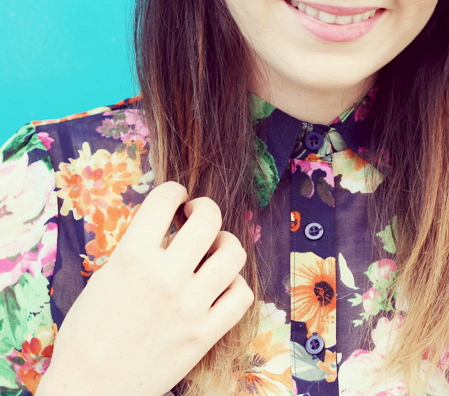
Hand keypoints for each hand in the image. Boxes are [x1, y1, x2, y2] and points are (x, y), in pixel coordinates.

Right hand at [37, 182, 253, 395]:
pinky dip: (235, 284)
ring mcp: (191, 305)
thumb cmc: (88, 334)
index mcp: (132, 257)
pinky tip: (223, 284)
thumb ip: (138, 251)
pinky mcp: (206, 333)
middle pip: (208, 220)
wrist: (92, 387)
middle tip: (199, 213)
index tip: (178, 194)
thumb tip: (168, 231)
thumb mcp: (104, 279)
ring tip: (217, 247)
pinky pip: (241, 296)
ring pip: (233, 254)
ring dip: (226, 243)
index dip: (174, 190)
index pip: (164, 201)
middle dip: (206, 208)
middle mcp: (166, 276)